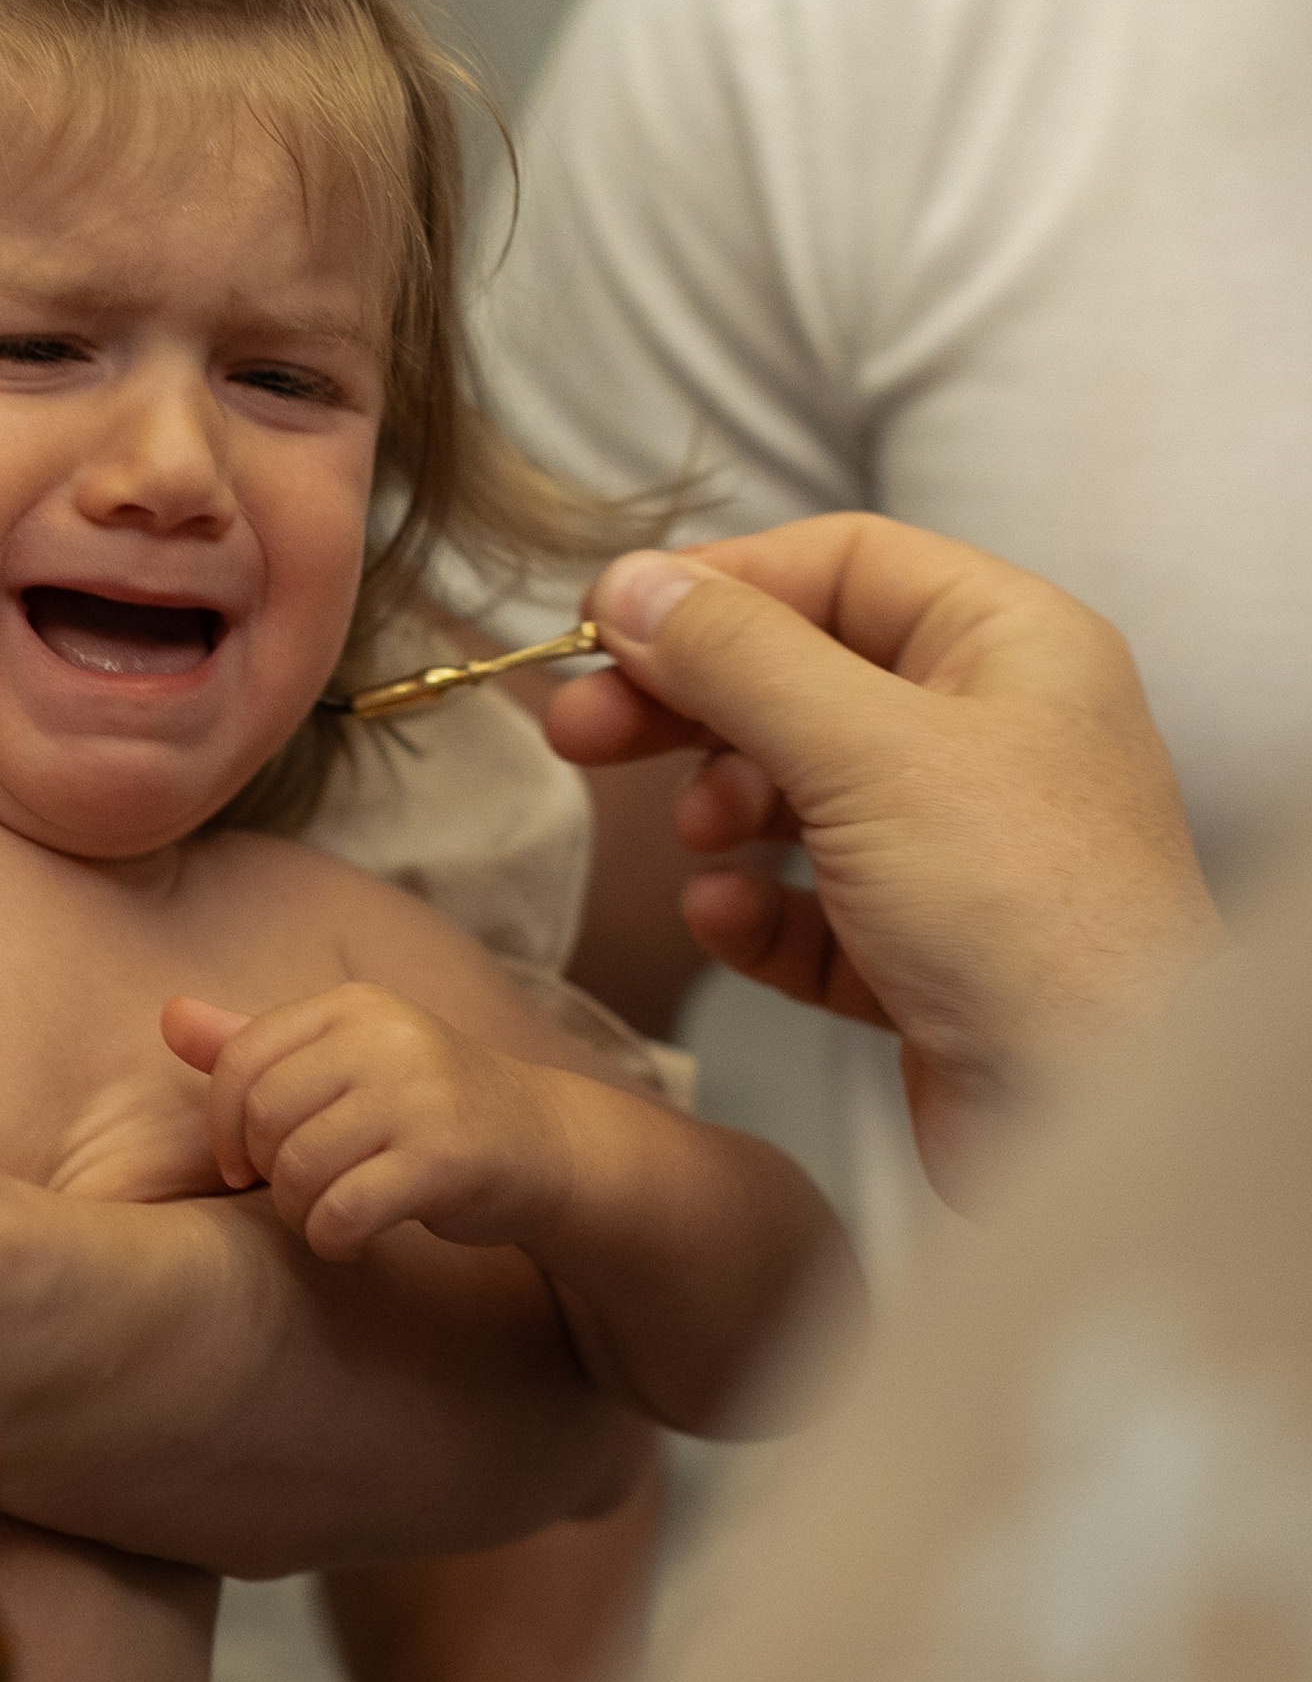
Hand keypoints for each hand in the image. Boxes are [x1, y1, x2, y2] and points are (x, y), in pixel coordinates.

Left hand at [163, 985, 572, 1261]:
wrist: (543, 1144)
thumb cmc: (424, 1107)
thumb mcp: (344, 1063)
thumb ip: (255, 1046)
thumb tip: (168, 1016)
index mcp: (354, 1007)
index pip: (240, 1060)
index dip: (223, 1126)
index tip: (243, 1164)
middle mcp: (387, 1037)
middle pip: (265, 1117)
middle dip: (265, 1173)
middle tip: (297, 1193)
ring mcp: (421, 1094)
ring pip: (300, 1168)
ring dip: (299, 1213)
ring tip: (327, 1215)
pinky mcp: (446, 1158)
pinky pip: (344, 1210)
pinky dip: (332, 1239)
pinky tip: (353, 1239)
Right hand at [547, 520, 1220, 1188]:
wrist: (1101, 1117)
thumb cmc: (1027, 914)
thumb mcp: (865, 751)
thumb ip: (738, 658)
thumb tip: (631, 584)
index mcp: (1012, 644)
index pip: (842, 564)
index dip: (719, 585)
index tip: (605, 623)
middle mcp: (994, 731)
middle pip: (802, 677)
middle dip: (689, 704)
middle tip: (580, 730)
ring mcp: (962, 846)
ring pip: (799, 794)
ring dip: (725, 810)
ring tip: (700, 840)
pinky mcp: (929, 953)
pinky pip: (811, 907)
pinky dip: (758, 910)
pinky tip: (729, 920)